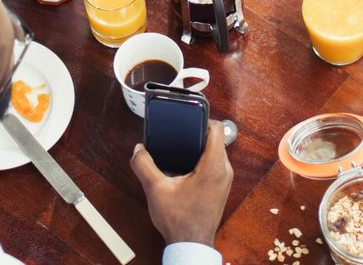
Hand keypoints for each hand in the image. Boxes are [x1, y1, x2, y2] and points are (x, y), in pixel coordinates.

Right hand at [130, 119, 232, 247]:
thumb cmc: (179, 220)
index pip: (217, 128)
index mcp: (213, 166)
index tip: (187, 118)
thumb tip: (138, 150)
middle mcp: (224, 170)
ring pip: (215, 151)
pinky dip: (202, 159)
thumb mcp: (156, 190)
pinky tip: (184, 165)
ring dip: (199, 146)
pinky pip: (215, 163)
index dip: (202, 118)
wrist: (191, 245)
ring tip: (180, 147)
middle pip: (215, 138)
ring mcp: (224, 179)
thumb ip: (144, 166)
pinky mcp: (221, 187)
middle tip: (179, 131)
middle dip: (197, 132)